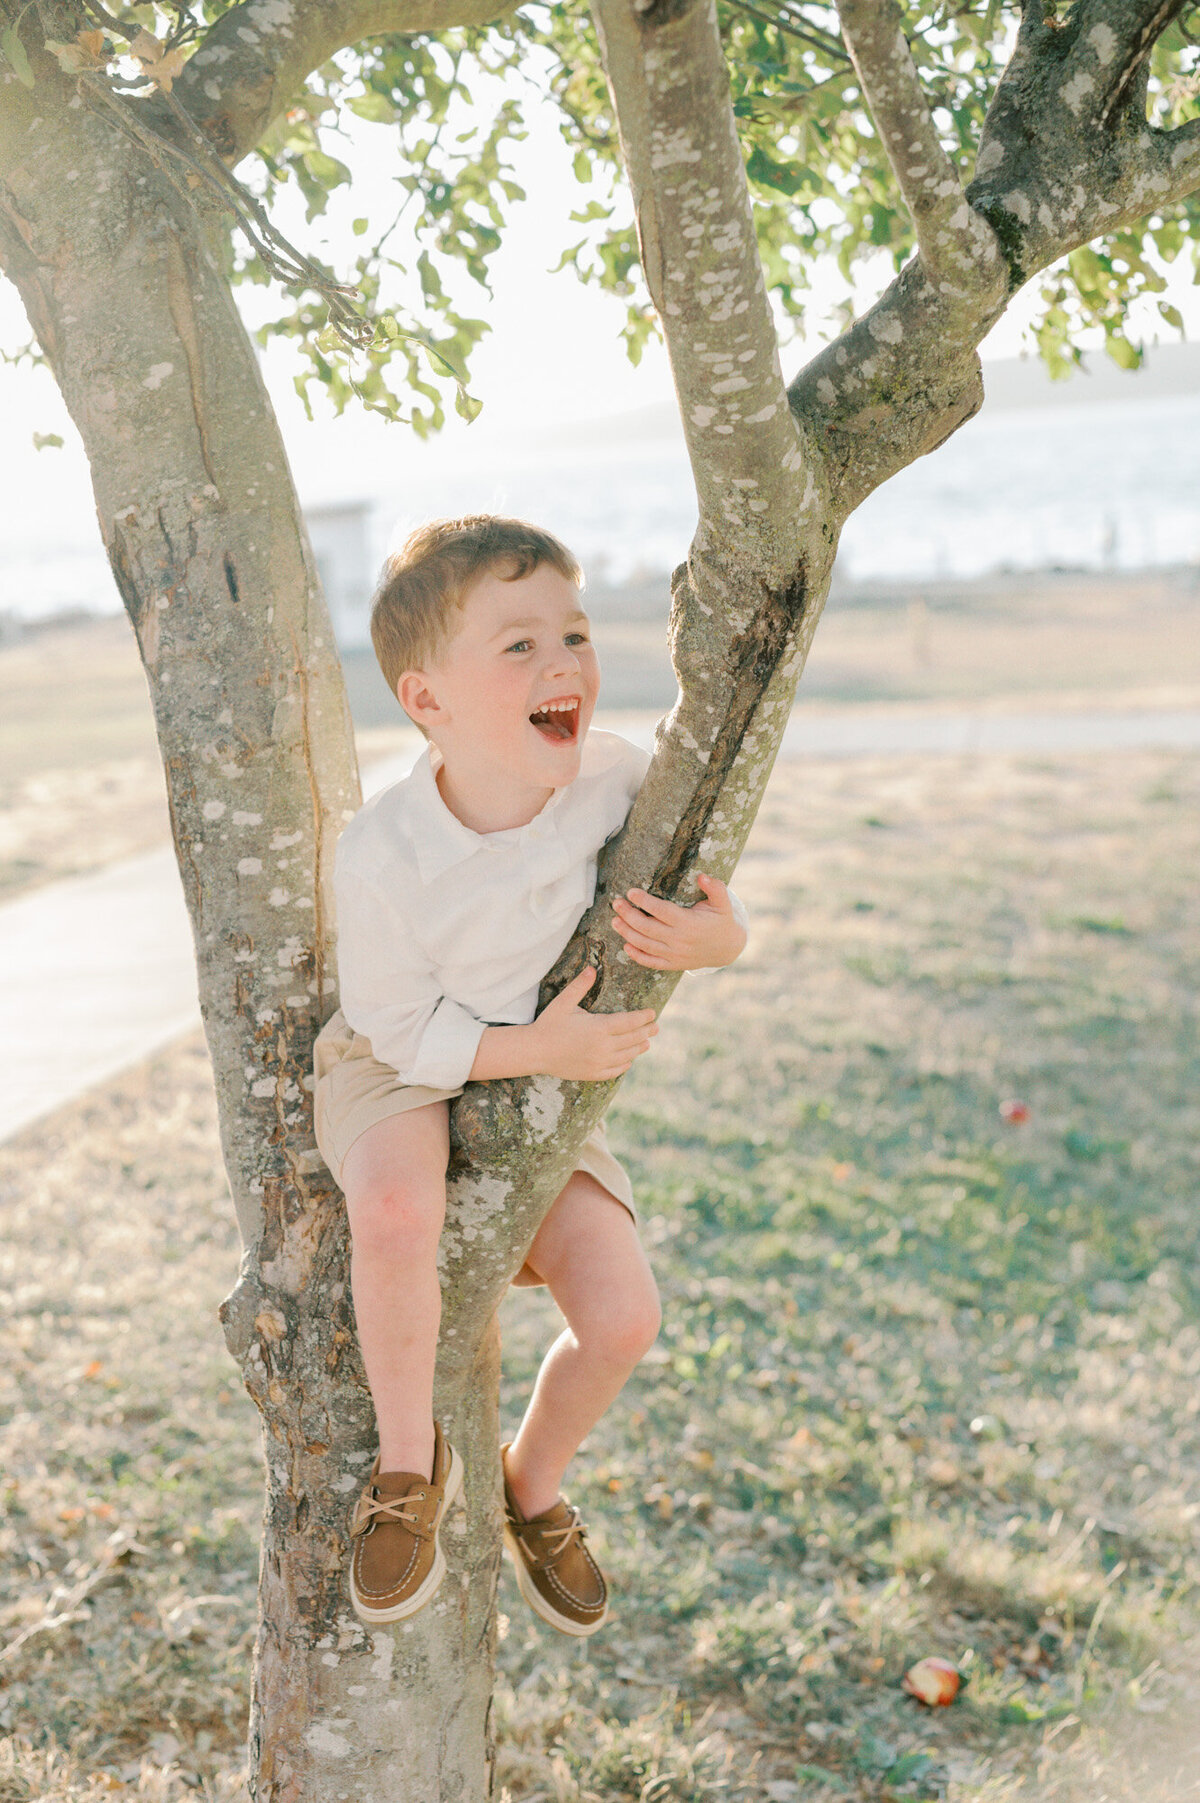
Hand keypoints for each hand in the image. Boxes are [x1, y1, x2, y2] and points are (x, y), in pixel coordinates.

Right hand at [529, 966, 657, 1081]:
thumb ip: (580, 986)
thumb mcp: (564, 1002)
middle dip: (646, 1031)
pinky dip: (625, 1065)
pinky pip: (615, 1071)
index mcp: (598, 1027)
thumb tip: (592, 968)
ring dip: (639, 1048)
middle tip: (656, 1027)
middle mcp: (602, 1047)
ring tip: (647, 1042)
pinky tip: (628, 1060)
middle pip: (633, 1039)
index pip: (629, 1022)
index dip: (643, 1017)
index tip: (652, 1013)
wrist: (534, 1052)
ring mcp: (599, 1062)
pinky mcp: (592, 1074)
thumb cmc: (549, 1024)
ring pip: (627, 1055)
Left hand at [610, 874, 746, 970]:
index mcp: (689, 923)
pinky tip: (626, 945)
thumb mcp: (723, 903)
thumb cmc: (722, 921)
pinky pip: (651, 962)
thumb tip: (702, 876)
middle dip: (629, 915)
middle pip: (648, 927)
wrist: (728, 948)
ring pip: (645, 945)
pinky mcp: (673, 964)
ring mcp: (675, 955)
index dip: (645, 901)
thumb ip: (715, 888)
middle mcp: (680, 940)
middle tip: (616, 903)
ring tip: (615, 921)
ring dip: (627, 933)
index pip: (662, 911)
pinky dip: (637, 956)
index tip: (631, 892)